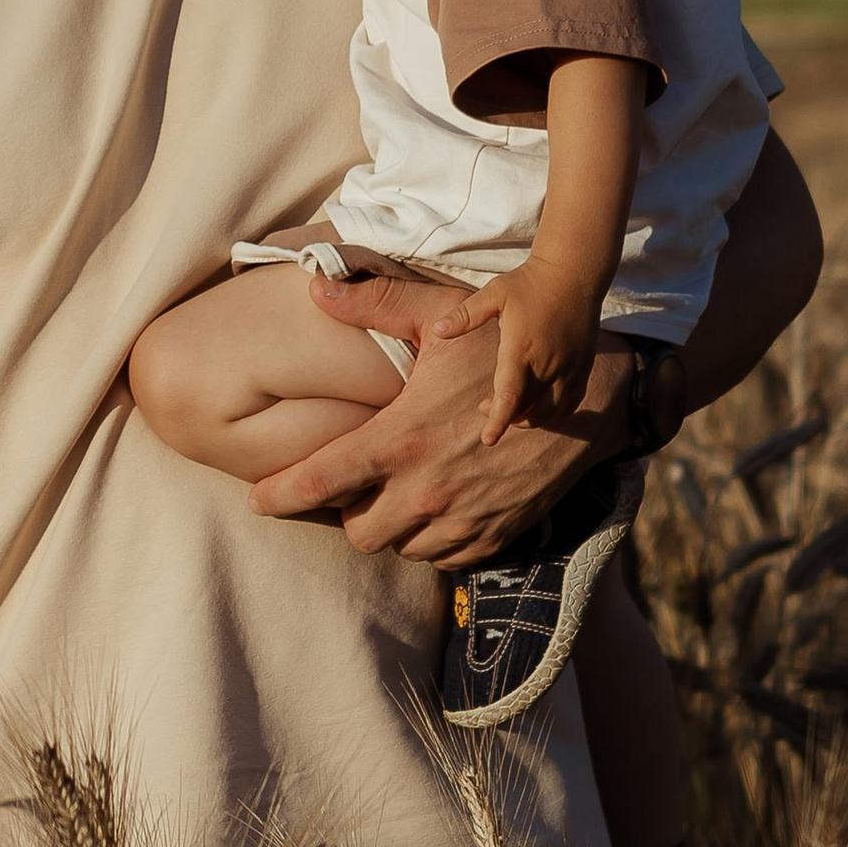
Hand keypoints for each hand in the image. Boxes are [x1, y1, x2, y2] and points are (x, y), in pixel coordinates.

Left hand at [248, 268, 630, 566]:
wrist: (589, 398)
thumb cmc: (506, 350)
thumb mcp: (440, 317)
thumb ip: (374, 304)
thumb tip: (316, 287)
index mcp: (402, 439)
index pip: (321, 481)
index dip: (281, 496)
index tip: (259, 502)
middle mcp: (428, 491)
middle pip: (359, 532)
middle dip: (348, 512)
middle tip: (355, 483)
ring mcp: (465, 521)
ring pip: (401, 550)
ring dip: (392, 527)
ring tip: (398, 490)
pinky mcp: (497, 537)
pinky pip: (444, 559)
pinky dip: (432, 541)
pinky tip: (436, 504)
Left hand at [437, 255, 605, 447]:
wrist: (573, 273)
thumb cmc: (528, 283)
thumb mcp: (493, 294)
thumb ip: (465, 316)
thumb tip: (437, 330)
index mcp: (521, 349)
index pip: (509, 397)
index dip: (498, 422)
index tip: (487, 439)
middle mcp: (548, 364)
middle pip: (527, 410)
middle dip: (505, 417)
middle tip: (486, 407)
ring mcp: (570, 368)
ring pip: (550, 412)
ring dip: (529, 418)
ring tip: (512, 406)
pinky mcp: (584, 367)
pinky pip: (570, 403)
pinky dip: (554, 412)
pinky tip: (540, 404)